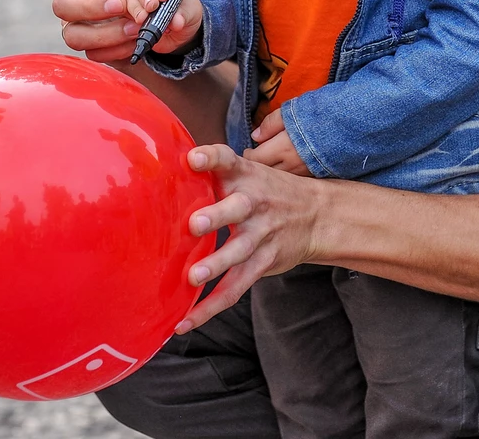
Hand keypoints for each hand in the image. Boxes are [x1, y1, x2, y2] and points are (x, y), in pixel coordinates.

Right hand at [52, 0, 140, 60]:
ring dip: (106, 34)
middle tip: (121, 4)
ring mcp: (75, 20)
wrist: (146, 0)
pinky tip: (135, 41)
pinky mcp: (87, 42)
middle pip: (62, 3)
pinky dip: (116, 49)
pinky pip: (93, 53)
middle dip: (91, 6)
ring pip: (74, 35)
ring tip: (135, 27)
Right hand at [118, 0, 202, 56]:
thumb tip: (177, 21)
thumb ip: (186, 14)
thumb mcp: (192, 13)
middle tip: (151, 7)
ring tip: (142, 19)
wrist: (175, 31)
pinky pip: (119, 3)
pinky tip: (134, 23)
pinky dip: (126, 14)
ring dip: (134, 5)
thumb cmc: (185, 14)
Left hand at [178, 144, 325, 331]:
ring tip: (193, 277)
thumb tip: (161, 176)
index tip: (192, 159)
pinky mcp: (263, 263)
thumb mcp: (249, 174)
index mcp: (245, 176)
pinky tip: (186, 321)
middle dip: (217, 216)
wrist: (317, 216)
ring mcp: (261, 235)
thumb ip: (215, 174)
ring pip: (239, 251)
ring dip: (217, 264)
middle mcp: (254, 203)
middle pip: (237, 208)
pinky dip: (211, 305)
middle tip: (195, 224)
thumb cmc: (268, 192)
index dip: (210, 158)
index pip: (228, 160)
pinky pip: (237, 287)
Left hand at [245, 109, 312, 176]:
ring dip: (273, 167)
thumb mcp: (290, 112)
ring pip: (279, 176)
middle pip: (266, 170)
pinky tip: (289, 161)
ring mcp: (304, 170)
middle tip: (259, 154)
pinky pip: (293, 177)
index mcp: (284, 148)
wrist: (347, 125)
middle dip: (260, 162)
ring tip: (274, 157)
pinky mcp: (314, 173)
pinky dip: (287, 170)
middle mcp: (292, 163)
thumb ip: (270, 124)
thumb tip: (255, 136)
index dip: (249, 154)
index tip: (250, 149)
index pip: (256, 159)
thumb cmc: (316, 116)